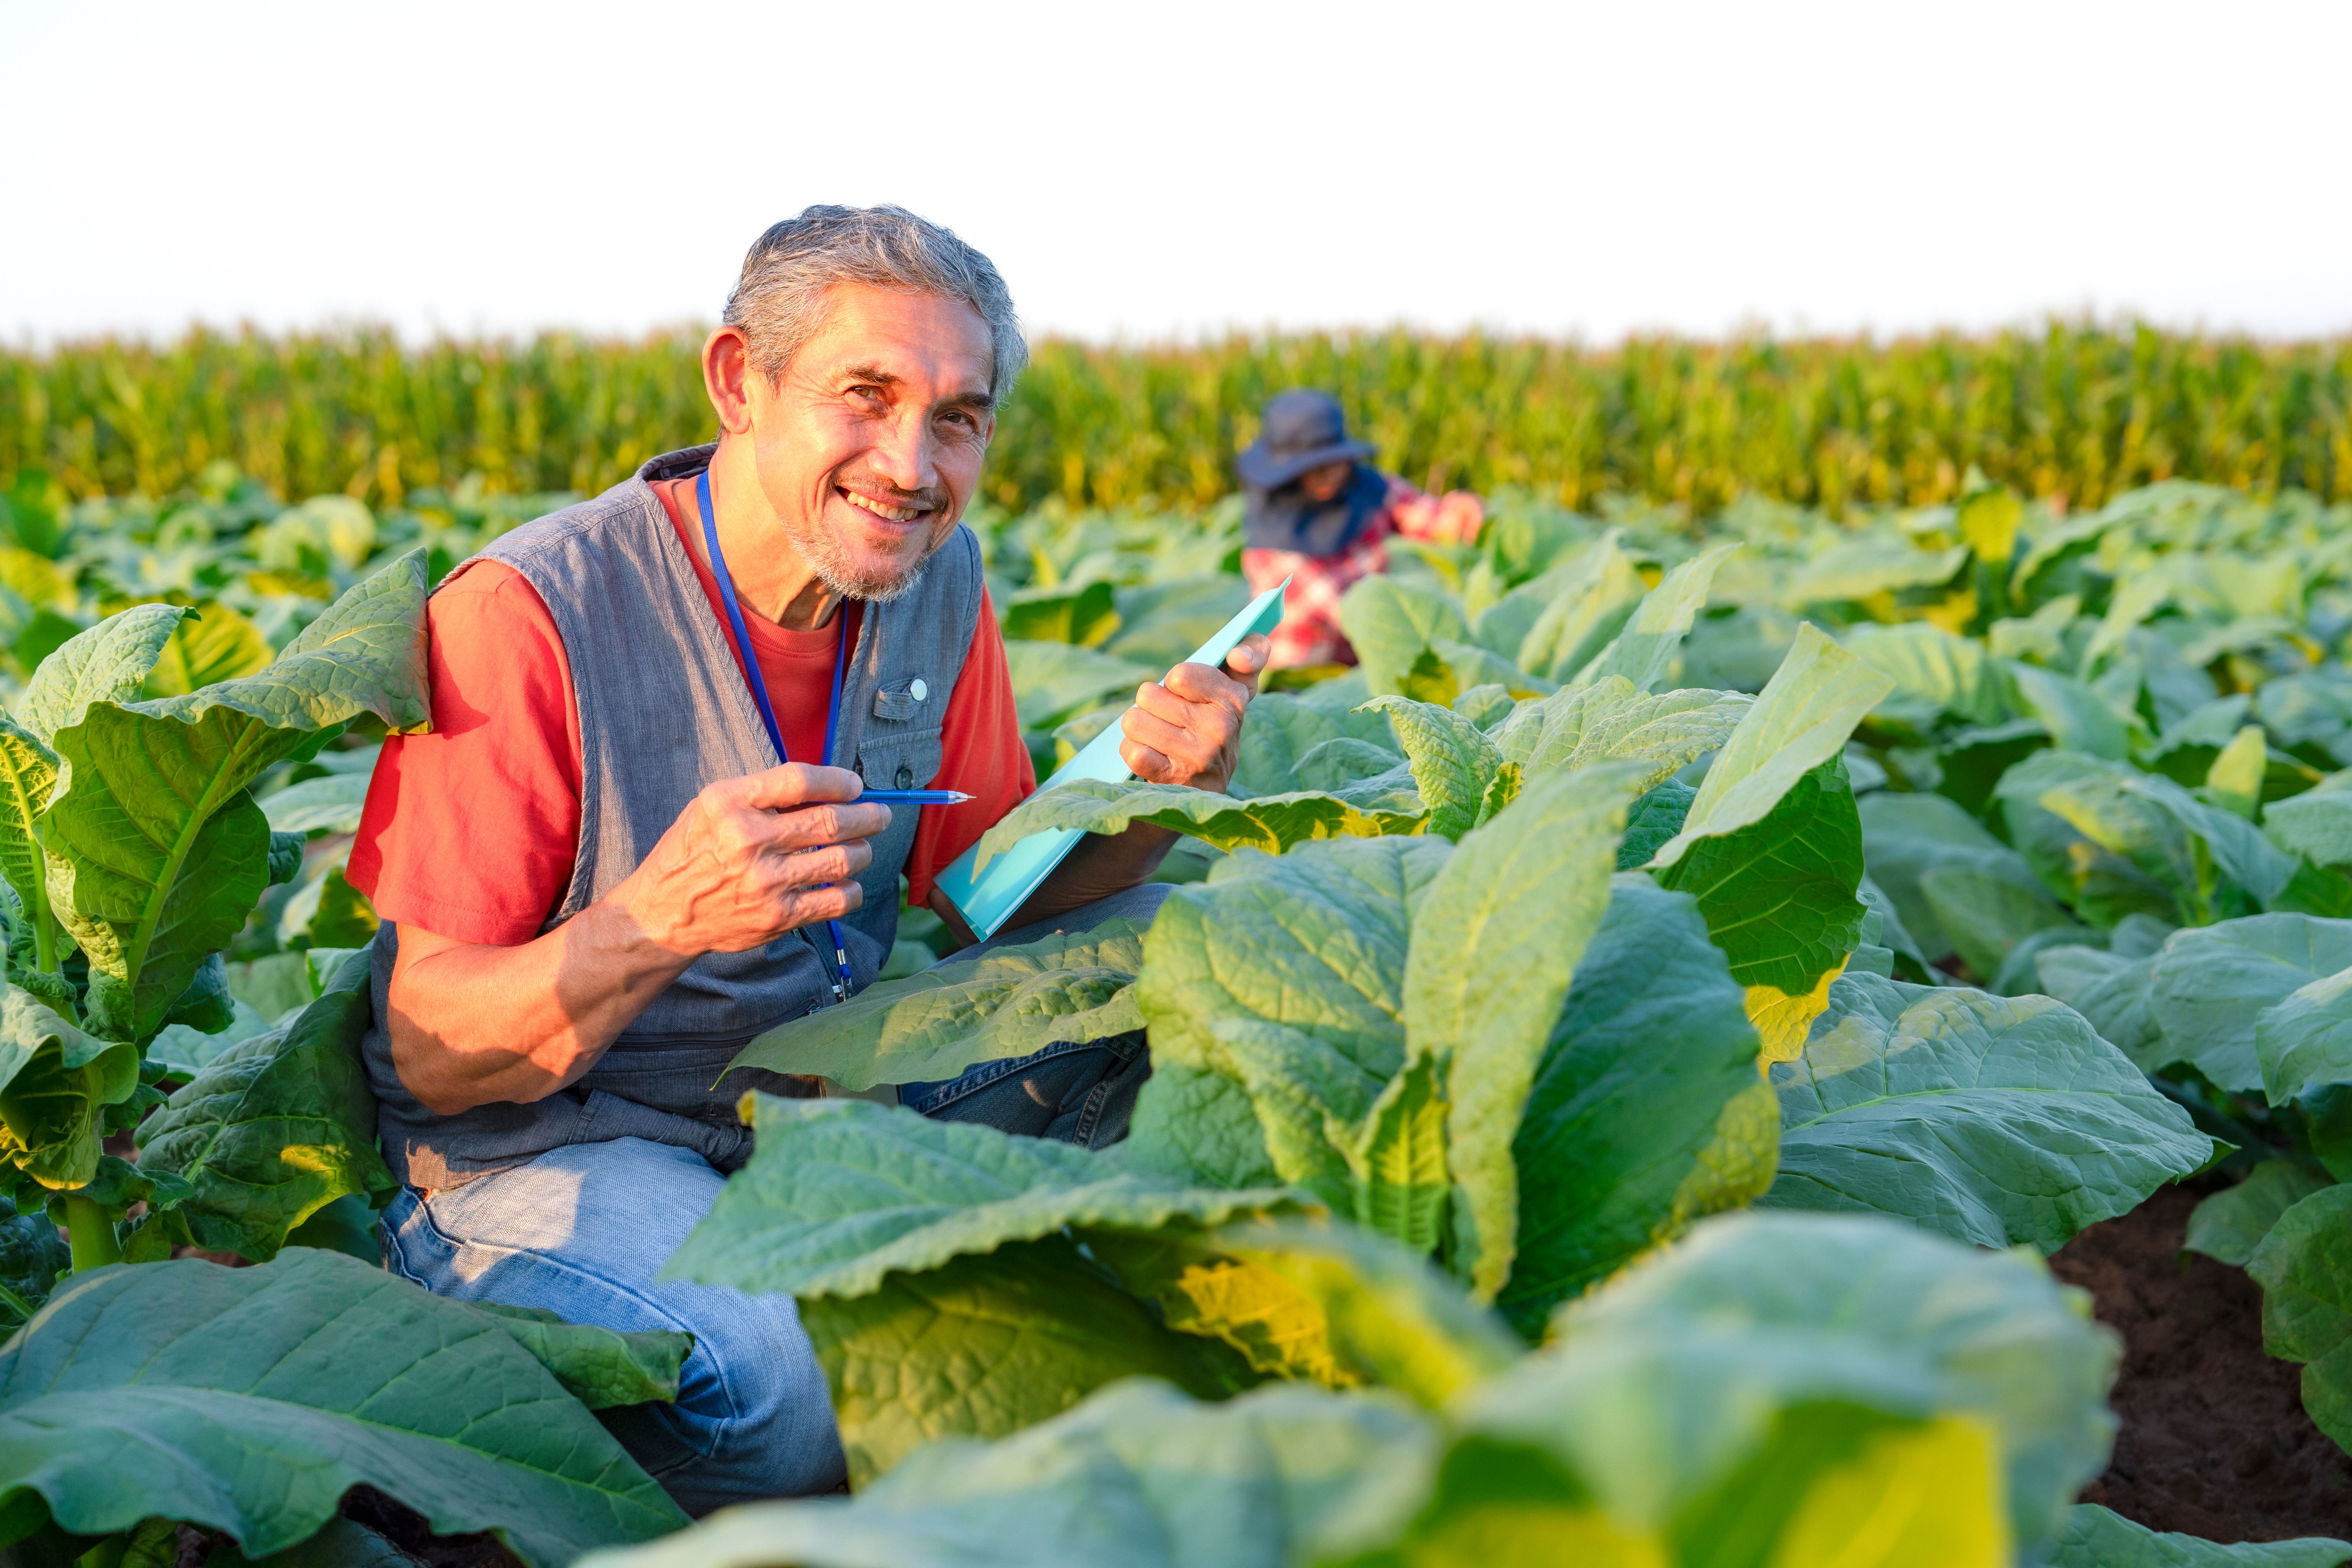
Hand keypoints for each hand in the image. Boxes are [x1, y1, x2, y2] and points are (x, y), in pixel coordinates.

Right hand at [608, 763, 892, 956]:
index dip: (839, 781)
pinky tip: (848, 882)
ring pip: (843, 860)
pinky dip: (853, 890)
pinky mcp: (778, 917)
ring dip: (863, 852)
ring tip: (862, 848)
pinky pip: (837, 901)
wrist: (665, 912)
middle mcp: (749, 840)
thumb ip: (764, 794)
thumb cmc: (696, 851)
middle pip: (831, 821)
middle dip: (868, 816)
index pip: (801, 781)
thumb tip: (830, 788)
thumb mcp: (714, 806)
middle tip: (881, 815)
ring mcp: (766, 882)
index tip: (856, 785)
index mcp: (731, 803)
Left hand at [1119, 634, 1267, 794]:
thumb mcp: (1234, 689)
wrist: (1210, 788)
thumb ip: (1250, 655)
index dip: (1172, 682)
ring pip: (1134, 721)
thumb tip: (1238, 654)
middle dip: (1151, 705)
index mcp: (1234, 699)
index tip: (1182, 692)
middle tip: (1169, 720)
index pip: (1179, 675)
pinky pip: (1131, 750)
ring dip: (1139, 728)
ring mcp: (1198, 755)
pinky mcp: (1174, 778)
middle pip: (1147, 695)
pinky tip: (1152, 755)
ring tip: (1159, 737)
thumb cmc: (1213, 725)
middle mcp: (1221, 728)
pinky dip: (1133, 750)